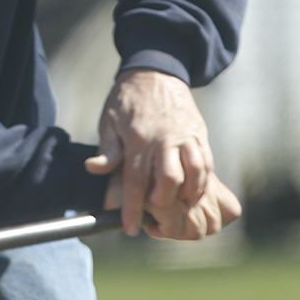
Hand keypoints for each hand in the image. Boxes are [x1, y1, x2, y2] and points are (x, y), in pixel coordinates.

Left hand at [83, 68, 239, 239]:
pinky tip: (193, 191)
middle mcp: (164, 138)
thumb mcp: (109, 120)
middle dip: (163, 202)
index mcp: (138, 138)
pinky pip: (206, 163)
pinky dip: (202, 181)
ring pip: (195, 173)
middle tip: (155, 212)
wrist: (155, 70)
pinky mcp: (199, 134)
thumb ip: (106, 149)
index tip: (129, 228)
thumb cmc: (127, 99)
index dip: (132, 208)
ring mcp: (185, 136)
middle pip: (169, 179)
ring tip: (179, 205)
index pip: (135, 180)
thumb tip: (93, 168)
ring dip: (188, 195)